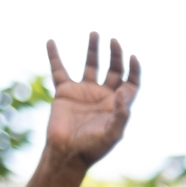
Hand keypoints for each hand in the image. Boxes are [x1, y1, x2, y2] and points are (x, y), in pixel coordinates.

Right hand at [43, 33, 139, 166]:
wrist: (67, 153)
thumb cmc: (93, 147)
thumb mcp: (112, 134)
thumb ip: (121, 114)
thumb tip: (124, 92)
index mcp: (118, 105)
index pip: (131, 82)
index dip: (134, 70)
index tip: (133, 57)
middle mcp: (103, 95)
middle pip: (113, 70)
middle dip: (115, 55)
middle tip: (114, 41)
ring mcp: (84, 92)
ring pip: (90, 65)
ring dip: (93, 49)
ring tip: (95, 33)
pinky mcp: (65, 91)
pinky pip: (58, 70)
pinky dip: (54, 56)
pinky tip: (51, 41)